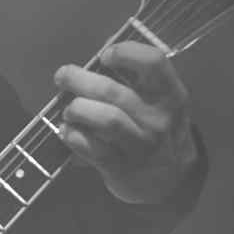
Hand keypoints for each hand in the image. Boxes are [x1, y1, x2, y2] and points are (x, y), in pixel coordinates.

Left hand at [53, 41, 199, 204]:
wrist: (170, 180)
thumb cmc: (156, 129)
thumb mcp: (161, 103)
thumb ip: (137, 79)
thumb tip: (100, 53)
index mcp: (171, 95)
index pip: (154, 63)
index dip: (125, 53)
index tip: (105, 56)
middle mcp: (158, 119)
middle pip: (114, 92)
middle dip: (80, 79)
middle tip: (63, 76)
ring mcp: (141, 145)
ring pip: (105, 119)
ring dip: (77, 109)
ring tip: (69, 110)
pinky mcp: (121, 167)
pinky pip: (92, 147)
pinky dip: (73, 136)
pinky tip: (66, 131)